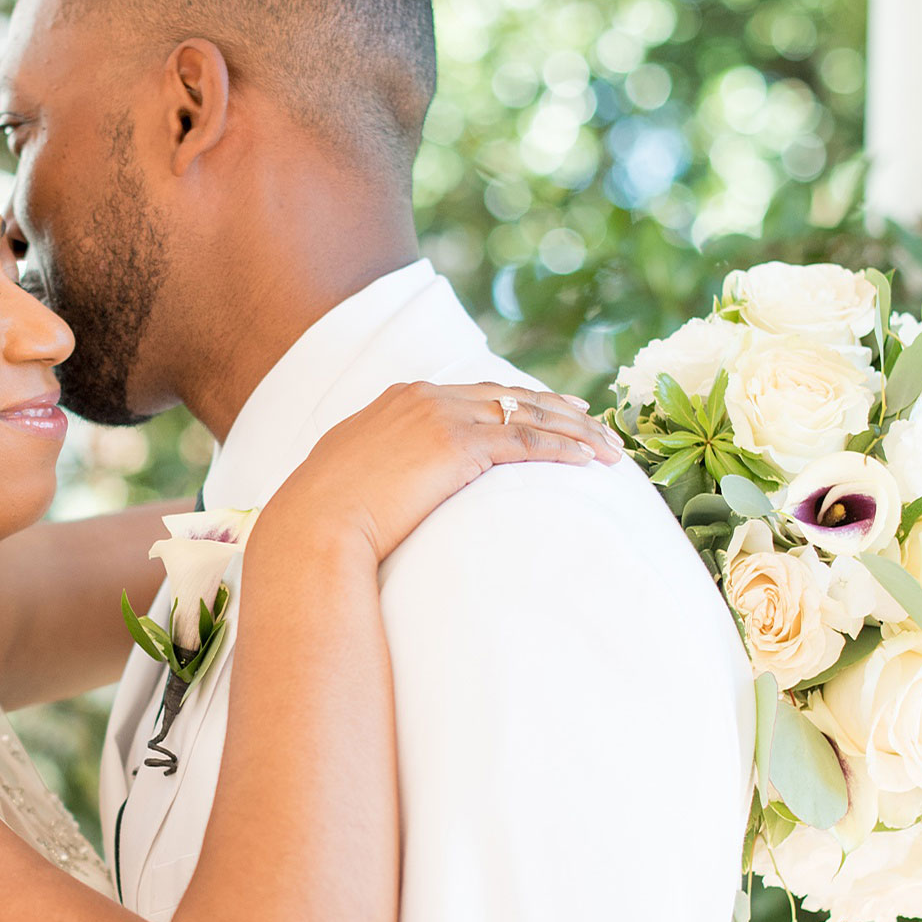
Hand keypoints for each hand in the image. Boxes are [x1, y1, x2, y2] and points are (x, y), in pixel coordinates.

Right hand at [268, 378, 619, 565]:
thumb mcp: (346, 478)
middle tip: (594, 422)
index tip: (550, 409)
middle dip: (558, 409)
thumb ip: (375, 467)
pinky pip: (527, 443)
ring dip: (575, 431)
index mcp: (398, 401)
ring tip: (609, 449)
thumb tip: (380, 489)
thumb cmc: (318, 520)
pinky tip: (591, 460)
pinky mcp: (458, 446)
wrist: (311, 529)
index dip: (517, 400)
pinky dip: (564, 448)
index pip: (475, 392)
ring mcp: (442, 417)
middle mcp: (424, 398)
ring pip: (527, 415)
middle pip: (509, 396)